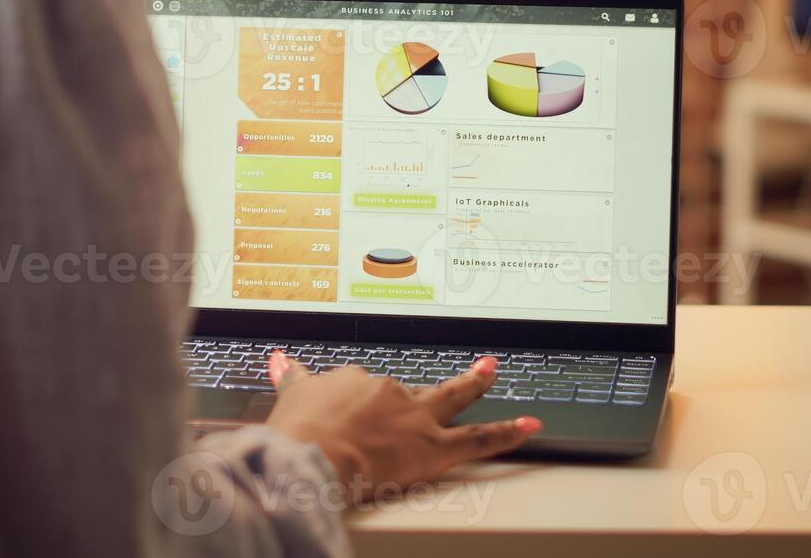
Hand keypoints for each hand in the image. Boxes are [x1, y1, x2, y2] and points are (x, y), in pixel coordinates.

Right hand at [264, 355, 540, 498]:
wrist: (312, 452)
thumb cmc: (298, 430)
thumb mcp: (292, 397)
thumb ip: (292, 377)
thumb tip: (280, 359)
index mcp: (355, 380)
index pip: (366, 384)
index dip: (365, 398)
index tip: (361, 405)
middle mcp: (389, 391)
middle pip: (416, 385)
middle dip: (442, 376)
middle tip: (471, 366)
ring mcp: (414, 416)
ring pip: (452, 399)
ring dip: (475, 384)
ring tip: (492, 372)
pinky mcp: (432, 447)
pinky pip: (477, 439)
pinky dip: (506, 433)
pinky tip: (529, 426)